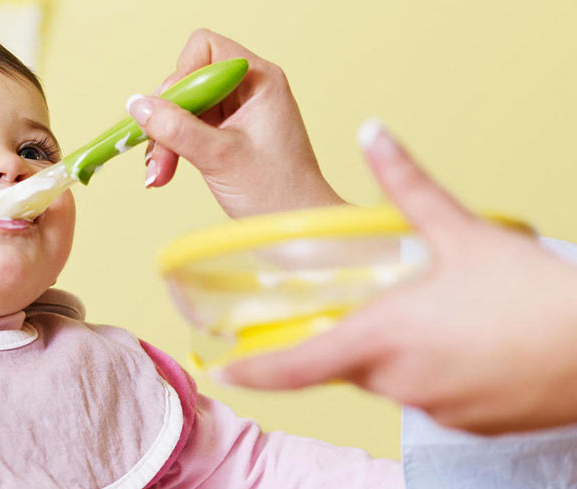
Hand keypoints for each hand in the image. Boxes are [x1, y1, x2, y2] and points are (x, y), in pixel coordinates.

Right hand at [127, 29, 343, 217]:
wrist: (297, 226)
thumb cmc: (276, 192)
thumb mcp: (218, 157)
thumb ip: (175, 127)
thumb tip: (137, 105)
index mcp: (259, 80)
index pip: (205, 50)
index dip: (181, 77)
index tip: (171, 113)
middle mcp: (249, 89)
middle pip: (188, 81)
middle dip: (167, 118)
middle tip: (159, 156)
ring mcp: (238, 112)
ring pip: (183, 107)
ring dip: (165, 138)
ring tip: (159, 172)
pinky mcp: (228, 133)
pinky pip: (188, 128)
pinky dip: (173, 148)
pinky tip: (164, 172)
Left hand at [218, 119, 576, 434]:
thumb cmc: (536, 296)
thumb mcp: (466, 233)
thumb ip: (408, 185)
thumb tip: (372, 133)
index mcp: (383, 337)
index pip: (295, 366)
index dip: (254, 371)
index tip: (223, 371)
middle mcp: (398, 381)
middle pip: (345, 364)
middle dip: (347, 336)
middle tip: (374, 304)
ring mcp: (432, 408)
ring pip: (387, 379)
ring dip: (392, 351)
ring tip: (436, 316)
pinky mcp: (464, 424)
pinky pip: (426, 396)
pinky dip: (429, 371)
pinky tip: (464, 343)